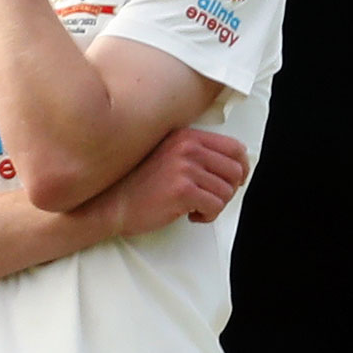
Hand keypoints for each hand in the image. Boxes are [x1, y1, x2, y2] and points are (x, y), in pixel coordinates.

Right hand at [93, 127, 249, 237]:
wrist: (111, 203)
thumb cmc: (139, 184)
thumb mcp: (168, 156)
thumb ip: (195, 154)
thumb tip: (234, 167)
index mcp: (186, 135)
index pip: (234, 147)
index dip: (241, 168)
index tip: (234, 182)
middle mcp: (187, 147)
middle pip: (235, 170)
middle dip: (229, 191)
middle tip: (211, 200)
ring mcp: (184, 167)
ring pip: (226, 192)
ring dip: (215, 206)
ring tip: (195, 209)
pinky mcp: (182, 190)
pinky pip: (215, 207)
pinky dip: (207, 217)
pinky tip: (190, 216)